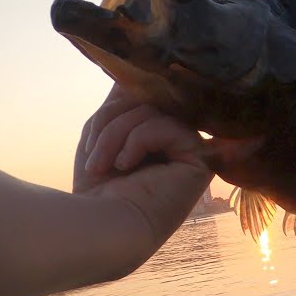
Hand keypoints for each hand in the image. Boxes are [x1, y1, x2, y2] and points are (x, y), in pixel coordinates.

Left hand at [74, 85, 259, 271]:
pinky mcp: (202, 161)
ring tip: (102, 164)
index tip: (96, 133)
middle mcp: (182, 145)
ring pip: (155, 111)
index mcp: (162, 141)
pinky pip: (167, 126)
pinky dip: (137, 141)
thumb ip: (122, 98)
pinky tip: (125, 167)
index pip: (145, 98)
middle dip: (112, 119)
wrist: (103, 228)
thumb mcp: (104, 131)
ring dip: (117, 133)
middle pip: (149, 100)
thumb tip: (133, 66)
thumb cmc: (98, 190)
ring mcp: (194, 153)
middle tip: (93, 154)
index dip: (117, 106)